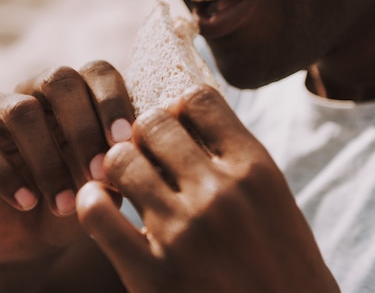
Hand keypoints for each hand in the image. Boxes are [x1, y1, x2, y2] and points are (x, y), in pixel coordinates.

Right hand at [0, 61, 133, 264]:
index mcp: (81, 91)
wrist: (36, 234)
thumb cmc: (83, 197)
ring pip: (21, 111)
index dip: (113, 101)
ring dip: (48, 161)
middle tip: (97, 174)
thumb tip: (140, 147)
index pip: (99, 72)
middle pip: (59, 79)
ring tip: (65, 203)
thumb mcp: (110, 180)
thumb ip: (125, 159)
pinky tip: (27, 203)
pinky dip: (5, 175)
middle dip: (82, 128)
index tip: (124, 142)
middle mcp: (39, 90)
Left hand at [77, 85, 339, 292]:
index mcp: (255, 169)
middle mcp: (219, 192)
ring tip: (129, 183)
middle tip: (149, 156)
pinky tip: (104, 206)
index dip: (179, 107)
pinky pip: (96, 213)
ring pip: (121, 160)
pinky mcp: (152, 274)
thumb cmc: (283, 262)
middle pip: (153, 124)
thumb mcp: (273, 198)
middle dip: (146, 134)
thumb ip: (234, 156)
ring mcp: (183, 232)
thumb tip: (183, 114)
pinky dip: (91, 201)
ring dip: (120, 166)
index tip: (176, 125)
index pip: (198, 100)